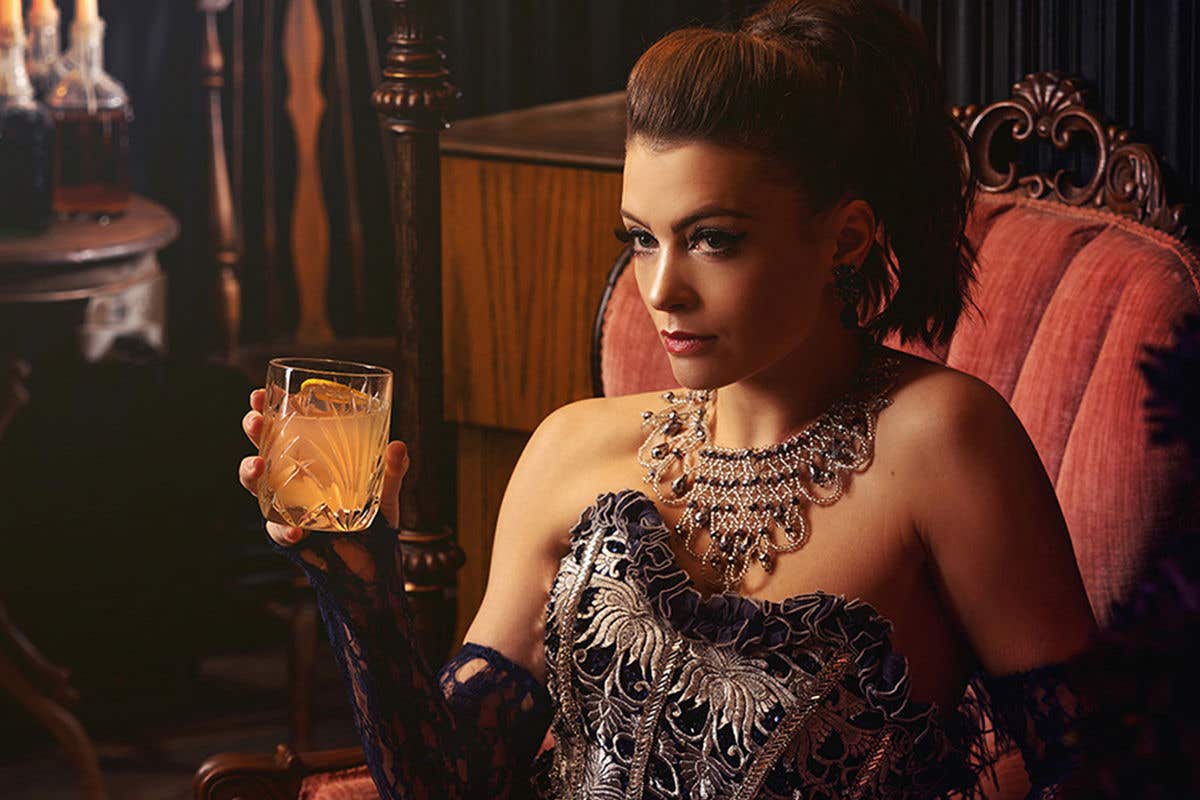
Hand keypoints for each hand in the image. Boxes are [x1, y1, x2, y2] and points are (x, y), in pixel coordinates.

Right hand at [238, 388, 410, 546]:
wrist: (375, 553)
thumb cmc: (374, 510)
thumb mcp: (386, 484)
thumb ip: (392, 467)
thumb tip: (397, 446)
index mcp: (310, 454)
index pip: (283, 424)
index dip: (266, 407)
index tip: (260, 394)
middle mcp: (291, 475)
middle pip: (261, 445)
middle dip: (253, 429)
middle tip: (256, 421)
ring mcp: (286, 504)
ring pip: (256, 484)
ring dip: (250, 472)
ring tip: (258, 466)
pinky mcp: (290, 533)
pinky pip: (278, 531)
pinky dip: (284, 531)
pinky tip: (296, 531)